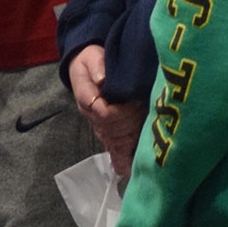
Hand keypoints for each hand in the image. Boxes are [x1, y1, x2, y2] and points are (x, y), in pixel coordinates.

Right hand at [69, 44, 145, 177]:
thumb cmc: (90, 60)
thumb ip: (97, 66)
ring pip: (111, 141)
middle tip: (144, 139)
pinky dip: (119, 156)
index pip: (105, 112)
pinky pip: (111, 144)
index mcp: (88, 97)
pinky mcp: (104, 126)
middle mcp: (92, 114)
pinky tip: (126, 169)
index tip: (135, 107)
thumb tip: (103, 78)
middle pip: (111, 131)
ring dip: (125, 150)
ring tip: (136, 164)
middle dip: (128, 135)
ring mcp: (98, 122)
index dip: (121, 113)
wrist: (83, 64)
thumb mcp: (91, 57)